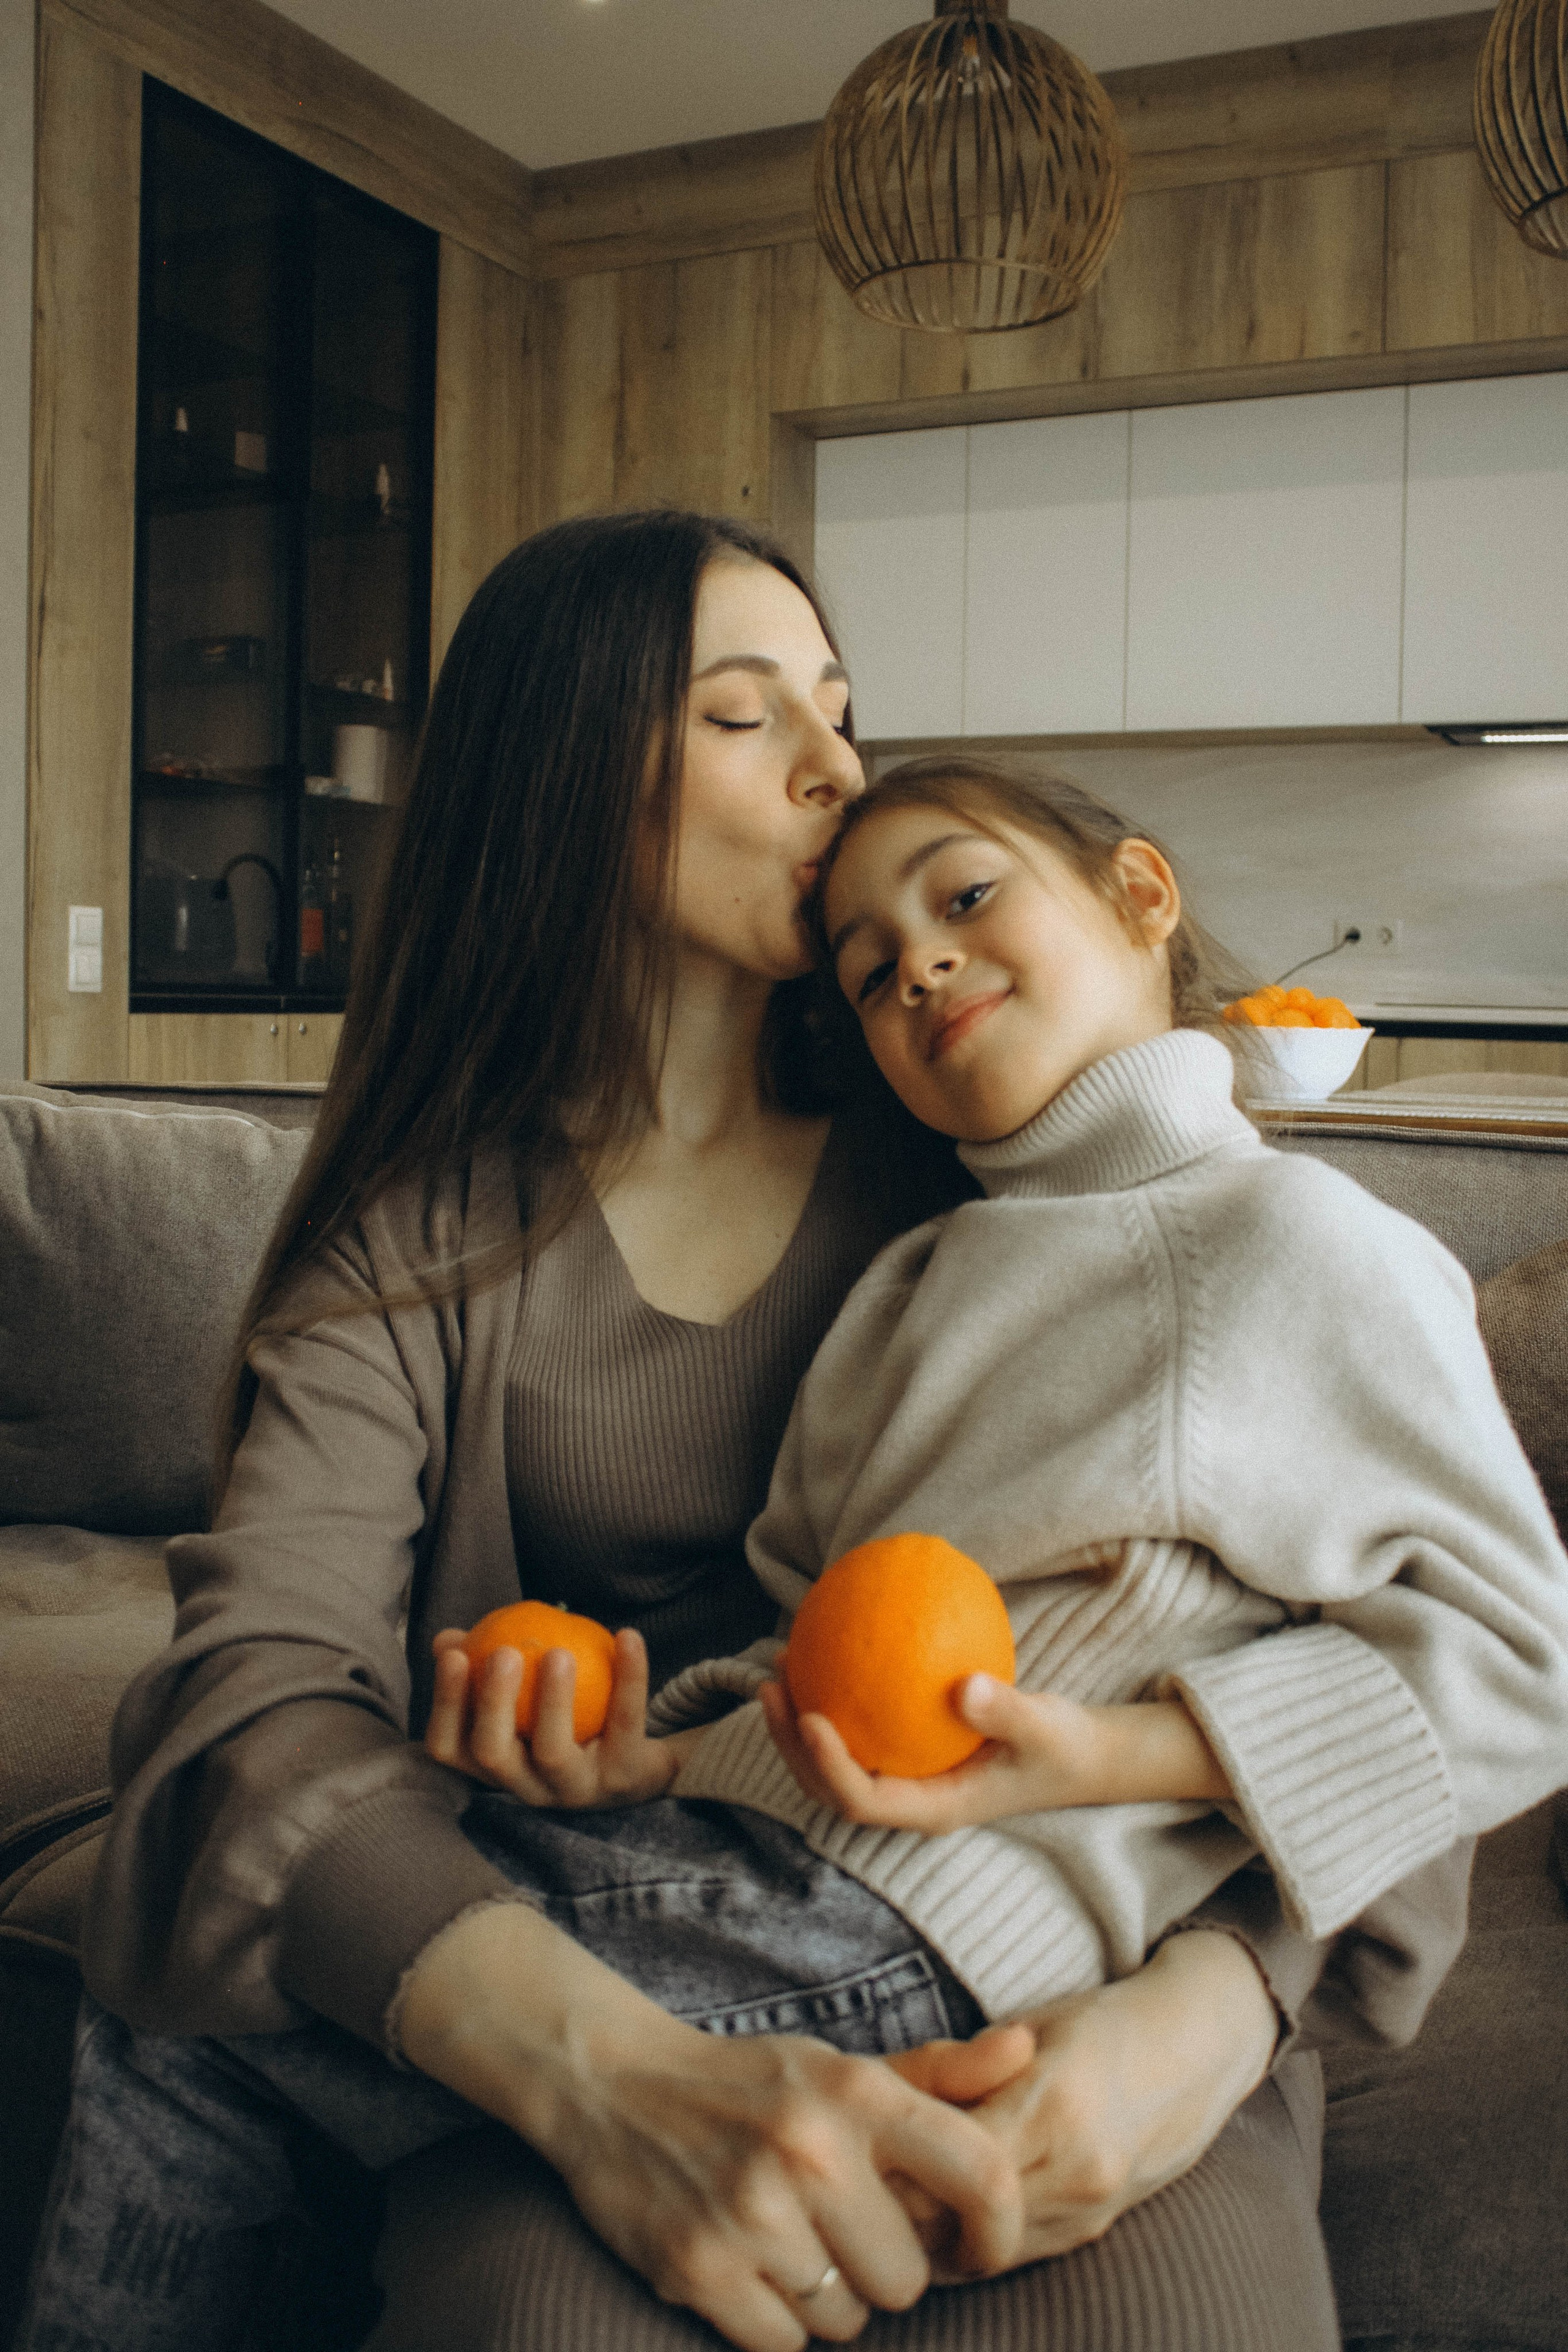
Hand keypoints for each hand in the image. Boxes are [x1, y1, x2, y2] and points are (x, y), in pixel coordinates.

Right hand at [398, 1903, 1023, 2351]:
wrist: (613, 2084)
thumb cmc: (749, 2082)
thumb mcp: (841, 2067)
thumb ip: (939, 2073)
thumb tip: (1026, 2051)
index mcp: (857, 2094)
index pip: (981, 2173)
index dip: (999, 2229)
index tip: (981, 2248)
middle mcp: (811, 2151)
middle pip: (910, 2277)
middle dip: (884, 2268)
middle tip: (841, 2231)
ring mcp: (752, 2213)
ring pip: (847, 2318)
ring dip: (828, 2298)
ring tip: (791, 2245)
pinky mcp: (699, 2267)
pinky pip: (783, 2343)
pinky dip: (773, 2322)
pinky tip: (751, 2269)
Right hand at [424, 1625, 689, 1806]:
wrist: (641, 1768)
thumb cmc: (567, 1725)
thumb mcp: (524, 1702)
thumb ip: (484, 1668)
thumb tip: (446, 1639)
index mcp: (497, 1767)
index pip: (449, 1747)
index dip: (444, 1704)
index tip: (453, 1655)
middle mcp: (528, 1788)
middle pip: (493, 1755)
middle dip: (492, 1703)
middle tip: (504, 1653)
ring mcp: (576, 1789)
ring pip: (553, 1752)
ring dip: (553, 1699)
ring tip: (558, 1653)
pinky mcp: (624, 1778)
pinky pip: (625, 1722)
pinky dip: (629, 1676)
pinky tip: (628, 1635)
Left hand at [757, 1676, 1229, 1832]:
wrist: (1083, 1756)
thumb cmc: (1063, 1745)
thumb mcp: (1045, 1727)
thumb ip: (1007, 1711)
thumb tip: (964, 1686)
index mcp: (933, 1808)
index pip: (863, 1800)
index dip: (827, 1766)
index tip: (811, 1716)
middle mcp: (911, 1800)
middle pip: (830, 1788)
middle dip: (793, 1744)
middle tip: (772, 1686)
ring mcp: (910, 1780)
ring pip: (837, 1764)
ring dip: (801, 1724)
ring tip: (780, 1669)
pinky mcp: (913, 1755)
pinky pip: (862, 1731)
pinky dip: (837, 1701)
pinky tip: (827, 1653)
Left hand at [885, 1930, 1278, 2274]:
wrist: (1194, 2053)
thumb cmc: (1100, 2022)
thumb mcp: (1028, 2026)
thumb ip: (964, 2072)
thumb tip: (891, 2110)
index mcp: (1050, 2106)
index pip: (946, 2164)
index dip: (891, 2165)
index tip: (855, 2148)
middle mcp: (1072, 2171)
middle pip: (957, 2221)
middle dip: (901, 2209)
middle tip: (857, 2182)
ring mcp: (1086, 2210)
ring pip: (982, 2252)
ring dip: (932, 2233)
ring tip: (888, 2198)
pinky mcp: (1091, 2231)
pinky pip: (1014, 2253)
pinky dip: (970, 2240)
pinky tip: (941, 2212)